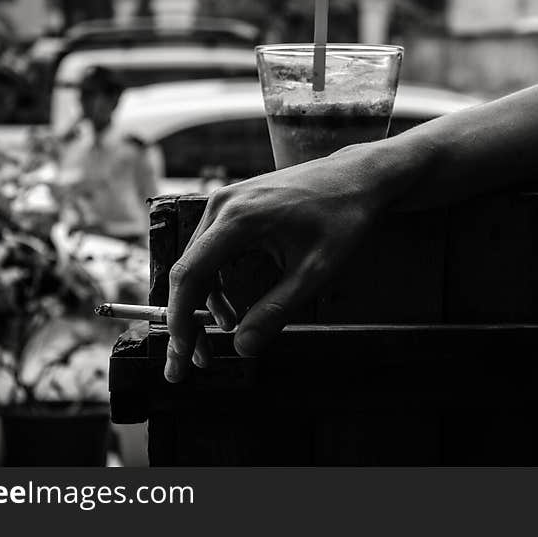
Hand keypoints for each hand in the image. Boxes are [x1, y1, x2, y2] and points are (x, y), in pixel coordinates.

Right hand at [164, 145, 390, 381]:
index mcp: (238, 219)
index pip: (189, 275)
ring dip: (203, 303)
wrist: (357, 177)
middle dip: (188, 320)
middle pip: (187, 271)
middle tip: (197, 360)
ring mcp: (226, 202)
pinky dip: (215, 281)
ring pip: (197, 262)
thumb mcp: (315, 272)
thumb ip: (277, 311)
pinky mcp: (233, 206)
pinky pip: (210, 250)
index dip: (180, 320)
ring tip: (224, 331)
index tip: (181, 355)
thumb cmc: (342, 218)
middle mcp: (222, 205)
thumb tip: (243, 347)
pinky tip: (230, 307)